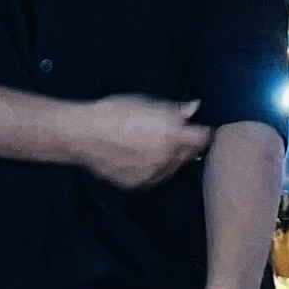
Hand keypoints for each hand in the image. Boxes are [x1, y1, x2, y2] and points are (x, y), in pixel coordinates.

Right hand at [72, 96, 210, 191]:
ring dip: (170, 159)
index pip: (204, 138)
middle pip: (191, 155)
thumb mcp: (146, 102)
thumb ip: (174, 109)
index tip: (198, 129)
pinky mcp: (140, 185)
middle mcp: (168, 157)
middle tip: (173, 135)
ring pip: (174, 169)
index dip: (202, 132)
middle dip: (187, 146)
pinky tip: (140, 158)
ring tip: (151, 146)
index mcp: (173, 134)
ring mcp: (154, 174)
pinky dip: (153, 170)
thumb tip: (194, 108)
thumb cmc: (113, 113)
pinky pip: (155, 178)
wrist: (85, 135)